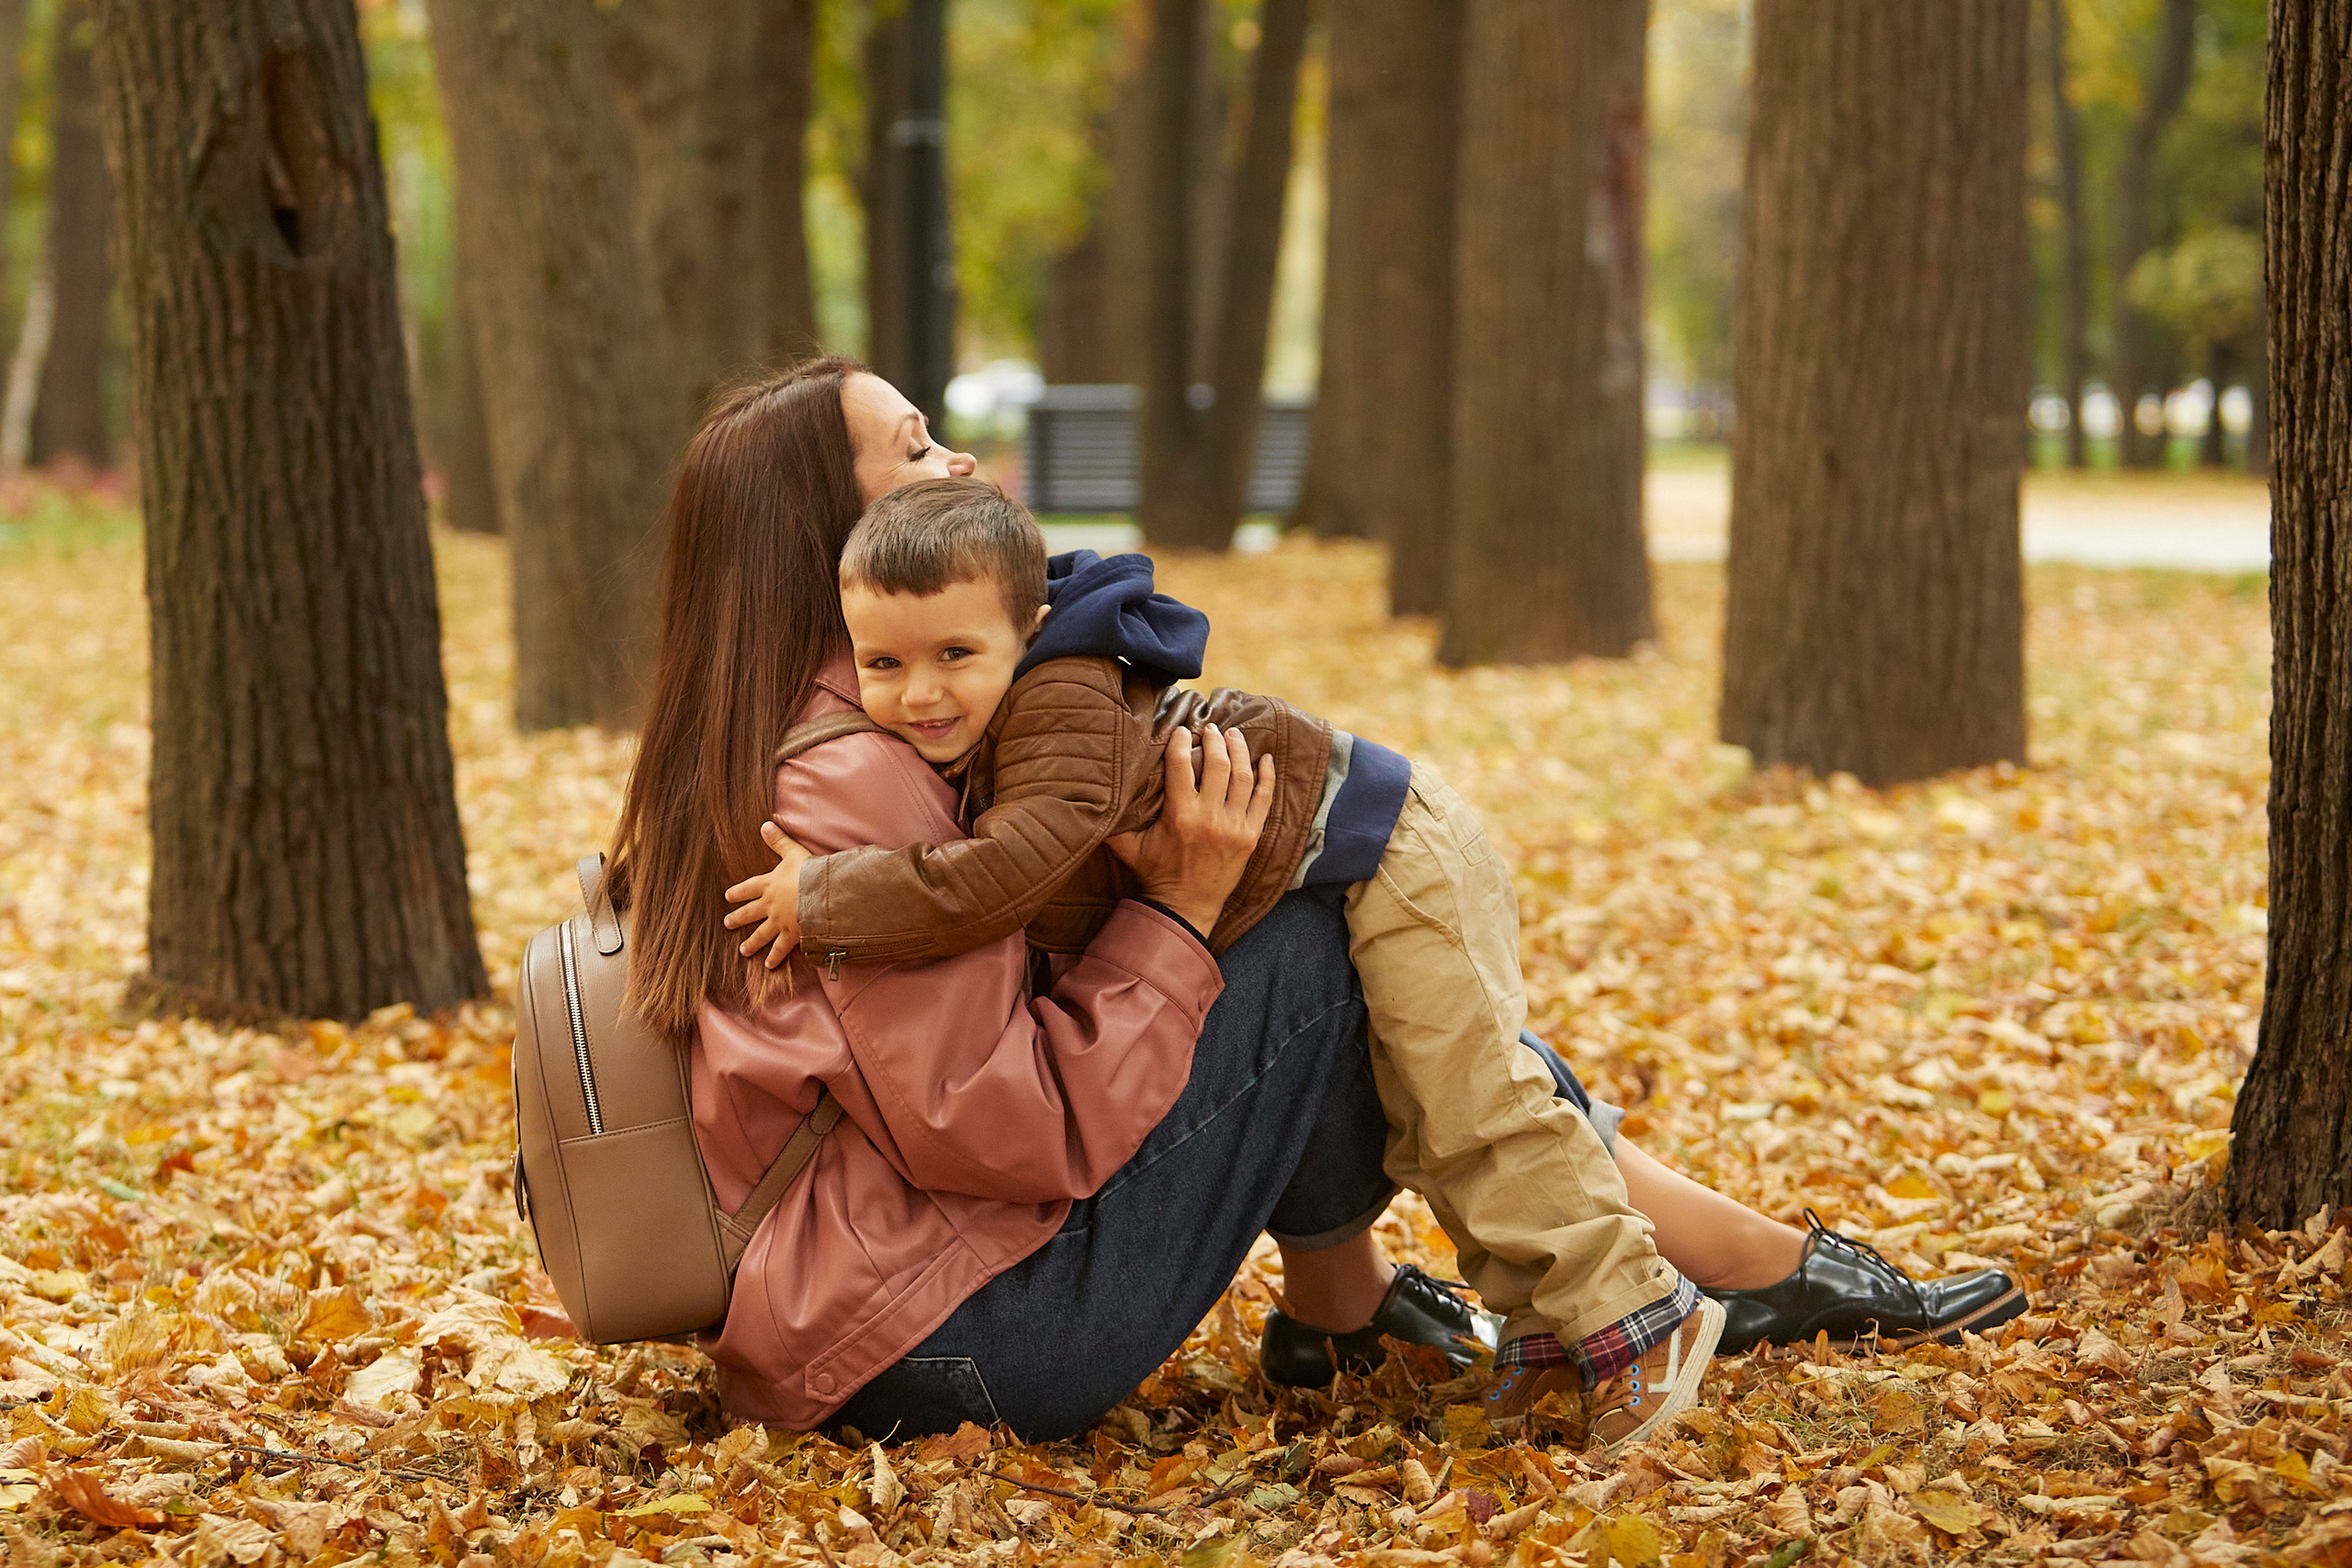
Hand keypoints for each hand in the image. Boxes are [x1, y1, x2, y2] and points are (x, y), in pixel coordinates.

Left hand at [722, 821, 812, 967]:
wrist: (821, 894)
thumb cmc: (808, 872)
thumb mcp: (792, 852)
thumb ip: (778, 841)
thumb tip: (764, 824)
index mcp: (769, 885)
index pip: (748, 888)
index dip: (737, 892)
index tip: (727, 896)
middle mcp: (770, 905)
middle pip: (749, 913)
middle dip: (738, 919)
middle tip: (727, 924)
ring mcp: (779, 922)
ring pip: (761, 934)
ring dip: (751, 942)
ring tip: (742, 950)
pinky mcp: (791, 935)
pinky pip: (780, 949)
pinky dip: (775, 957)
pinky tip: (769, 966)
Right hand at [1106, 724, 1275, 938]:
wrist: (1187, 907)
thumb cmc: (1156, 873)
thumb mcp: (1129, 847)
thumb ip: (1115, 820)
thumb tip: (1094, 793)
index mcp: (1179, 815)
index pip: (1180, 765)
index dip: (1180, 742)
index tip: (1181, 730)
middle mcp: (1209, 817)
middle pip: (1217, 764)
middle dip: (1215, 740)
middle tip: (1210, 728)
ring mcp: (1234, 826)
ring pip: (1243, 776)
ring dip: (1240, 750)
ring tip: (1234, 735)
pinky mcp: (1251, 836)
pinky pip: (1264, 798)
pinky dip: (1268, 775)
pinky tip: (1266, 758)